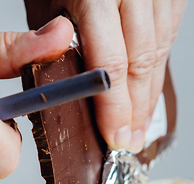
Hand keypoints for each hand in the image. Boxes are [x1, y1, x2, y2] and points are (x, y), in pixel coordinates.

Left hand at [25, 0, 186, 152]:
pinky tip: (148, 90)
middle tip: (128, 141)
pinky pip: (167, 36)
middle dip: (134, 111)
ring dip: (148, 95)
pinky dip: (157, 68)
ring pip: (159, 54)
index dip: (115, 108)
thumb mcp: (44, 2)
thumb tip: (69, 89)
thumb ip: (55, 43)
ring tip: (139, 124)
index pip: (111, 65)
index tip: (114, 137)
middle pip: (140, 65)